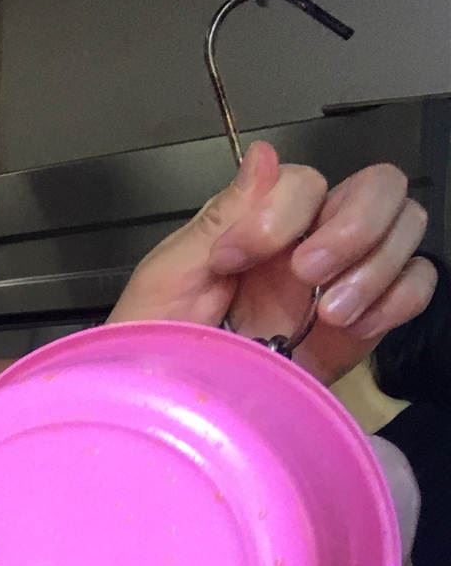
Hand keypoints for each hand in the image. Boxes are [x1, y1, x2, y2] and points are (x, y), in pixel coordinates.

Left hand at [110, 142, 435, 381]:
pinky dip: (397, 299)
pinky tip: (351, 326)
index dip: (281, 211)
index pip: (306, 181)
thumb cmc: (151, 344)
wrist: (167, 410)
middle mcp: (307, 240)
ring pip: (405, 230)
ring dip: (374, 267)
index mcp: (257, 222)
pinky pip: (414, 287)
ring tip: (327, 314)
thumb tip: (263, 154)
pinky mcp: (364, 323)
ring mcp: (340, 279)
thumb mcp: (170, 278)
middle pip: (377, 189)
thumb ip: (220, 217)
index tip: (233, 258)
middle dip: (351, 227)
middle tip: (306, 274)